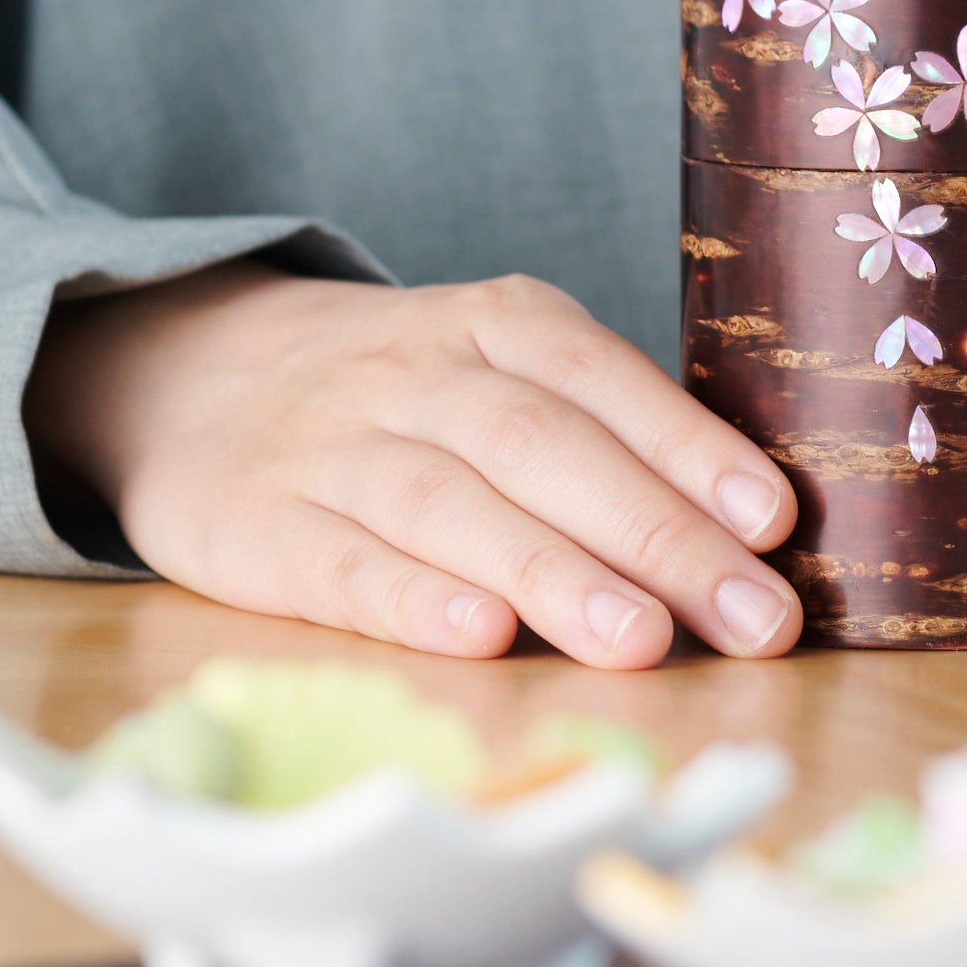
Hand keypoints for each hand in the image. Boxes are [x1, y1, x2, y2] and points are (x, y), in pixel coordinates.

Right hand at [23, 265, 802, 667]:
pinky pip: (341, 562)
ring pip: (453, 505)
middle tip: (755, 617)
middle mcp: (419, 374)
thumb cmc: (406, 394)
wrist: (191, 374)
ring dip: (557, 575)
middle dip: (662, 535)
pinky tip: (483, 637)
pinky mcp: (257, 528)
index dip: (695, 450)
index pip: (608, 378)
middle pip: (549, 448)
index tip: (775, 521)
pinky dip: (412, 599)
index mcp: (500, 323)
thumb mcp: (500, 367)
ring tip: (647, 643)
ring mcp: (333, 448)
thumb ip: (606, 431)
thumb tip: (752, 527)